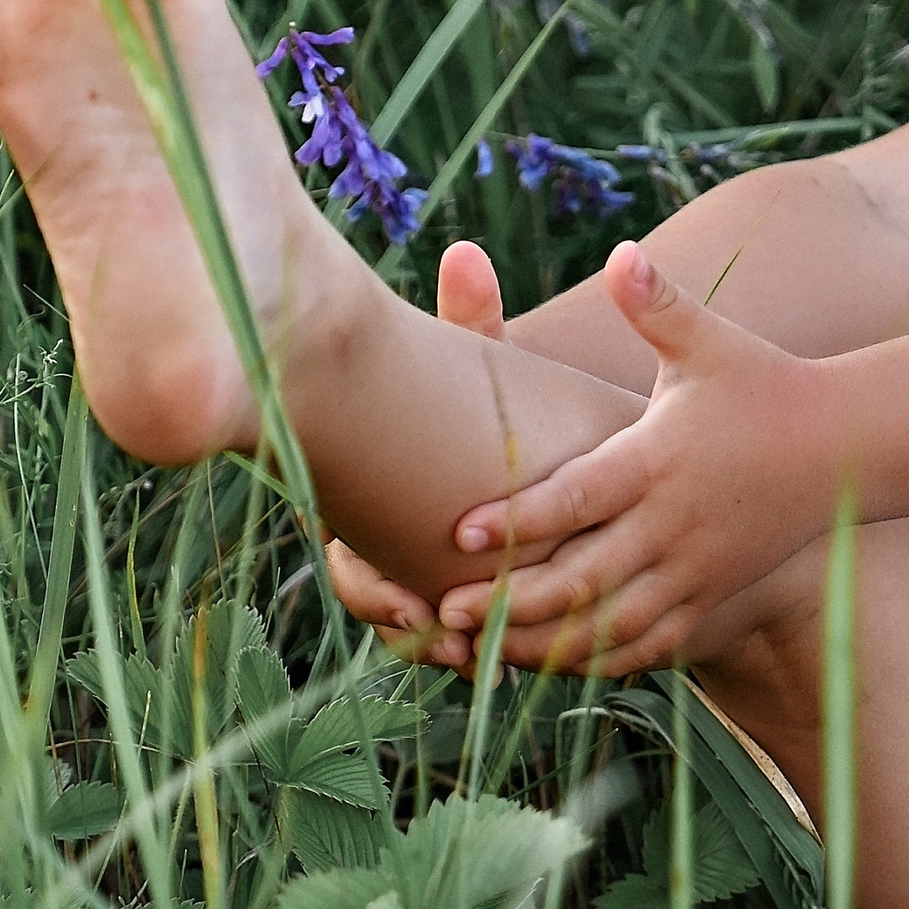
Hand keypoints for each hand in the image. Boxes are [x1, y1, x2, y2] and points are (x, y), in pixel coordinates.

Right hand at [323, 239, 555, 669]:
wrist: (562, 445)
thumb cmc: (512, 399)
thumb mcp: (487, 369)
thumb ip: (472, 325)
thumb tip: (466, 253)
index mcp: (376, 487)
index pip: (346, 549)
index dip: (363, 579)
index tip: (396, 592)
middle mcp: (389, 538)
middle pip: (372, 597)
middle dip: (399, 619)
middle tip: (436, 629)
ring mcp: (425, 571)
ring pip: (414, 629)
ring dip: (436, 645)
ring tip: (470, 651)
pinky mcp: (473, 595)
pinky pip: (458, 639)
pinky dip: (475, 648)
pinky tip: (500, 655)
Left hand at [436, 240, 837, 669]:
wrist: (850, 447)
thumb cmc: (764, 383)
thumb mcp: (711, 342)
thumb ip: (658, 303)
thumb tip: (622, 251)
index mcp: (662, 459)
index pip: (580, 496)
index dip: (518, 517)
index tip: (457, 530)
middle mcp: (676, 524)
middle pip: (585, 579)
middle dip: (512, 601)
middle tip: (443, 611)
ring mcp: (696, 570)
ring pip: (612, 626)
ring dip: (545, 645)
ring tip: (480, 652)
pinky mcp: (712, 598)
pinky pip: (649, 645)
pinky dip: (597, 661)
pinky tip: (548, 665)